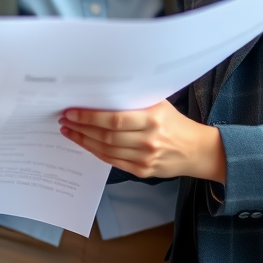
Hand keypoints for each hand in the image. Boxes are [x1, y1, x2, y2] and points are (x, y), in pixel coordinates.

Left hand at [59, 100, 225, 182]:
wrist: (197, 151)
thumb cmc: (175, 123)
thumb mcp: (159, 104)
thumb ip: (135, 100)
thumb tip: (103, 90)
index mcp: (152, 120)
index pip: (114, 120)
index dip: (90, 117)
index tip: (72, 112)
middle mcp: (148, 141)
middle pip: (106, 136)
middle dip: (81, 128)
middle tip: (65, 120)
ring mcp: (144, 159)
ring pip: (106, 150)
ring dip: (84, 141)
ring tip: (69, 132)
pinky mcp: (142, 171)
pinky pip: (113, 162)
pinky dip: (96, 152)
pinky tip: (85, 144)